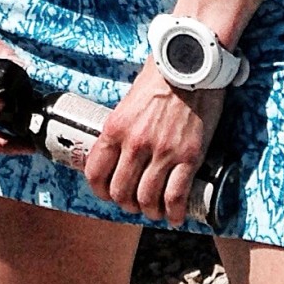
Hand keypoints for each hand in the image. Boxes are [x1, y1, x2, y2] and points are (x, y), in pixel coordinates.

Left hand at [86, 58, 222, 226]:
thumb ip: (121, 129)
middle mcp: (134, 143)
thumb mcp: (127, 103)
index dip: (100, 191)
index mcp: (114, 128)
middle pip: (121, 192)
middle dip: (126, 204)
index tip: (108, 194)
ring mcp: (162, 152)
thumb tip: (118, 154)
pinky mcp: (188, 157)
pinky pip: (177, 197)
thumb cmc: (158, 81)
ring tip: (155, 211)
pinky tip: (176, 216)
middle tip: (135, 203)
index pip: (95, 172)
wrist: (187, 67)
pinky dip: (174, 213)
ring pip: (147, 200)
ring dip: (150, 212)